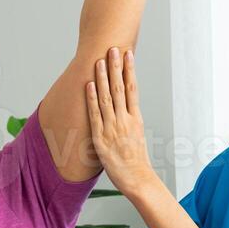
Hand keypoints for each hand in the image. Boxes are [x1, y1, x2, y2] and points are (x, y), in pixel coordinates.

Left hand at [86, 46, 157, 194]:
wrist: (138, 179)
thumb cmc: (137, 161)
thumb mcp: (136, 138)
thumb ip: (129, 123)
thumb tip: (124, 111)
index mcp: (136, 119)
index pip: (133, 89)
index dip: (130, 70)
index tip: (128, 54)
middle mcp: (126, 120)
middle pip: (121, 88)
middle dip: (116, 67)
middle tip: (113, 48)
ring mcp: (113, 128)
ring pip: (108, 97)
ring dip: (103, 77)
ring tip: (99, 60)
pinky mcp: (101, 137)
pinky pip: (95, 114)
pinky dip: (92, 98)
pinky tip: (90, 84)